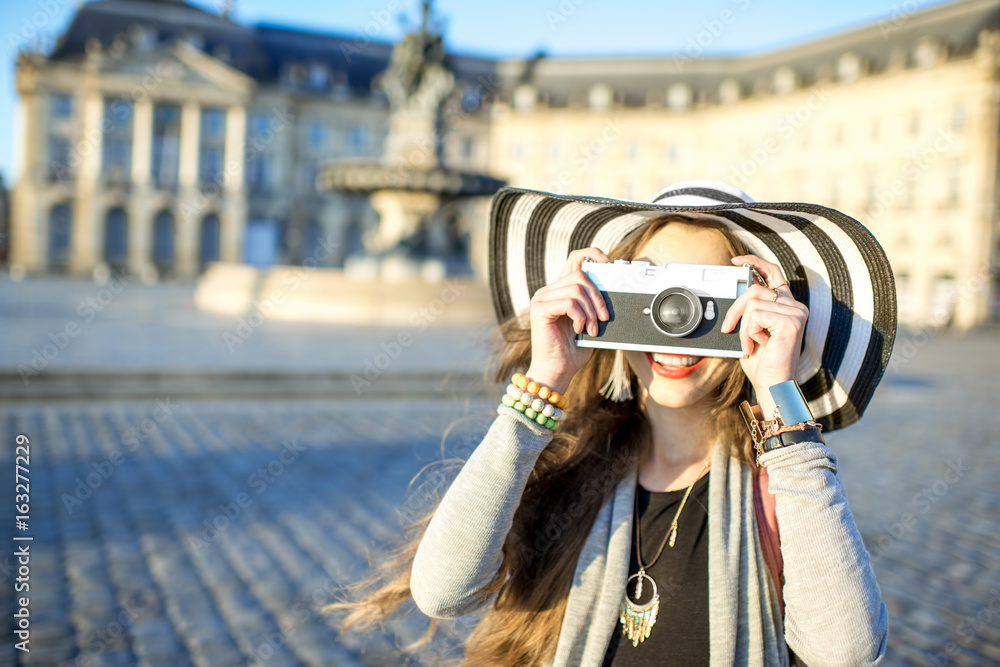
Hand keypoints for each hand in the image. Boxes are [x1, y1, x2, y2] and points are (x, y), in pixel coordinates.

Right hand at [525, 248, 611, 394]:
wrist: (557, 371)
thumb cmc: (572, 351)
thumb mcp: (589, 322)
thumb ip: (593, 305)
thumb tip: (611, 291)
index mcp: (559, 291)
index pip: (574, 260)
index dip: (591, 254)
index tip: (608, 262)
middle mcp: (548, 291)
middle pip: (580, 276)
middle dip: (598, 296)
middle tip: (604, 318)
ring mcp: (541, 299)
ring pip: (576, 289)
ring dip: (591, 311)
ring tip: (591, 329)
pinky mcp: (539, 310)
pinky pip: (569, 303)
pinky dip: (580, 317)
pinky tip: (579, 330)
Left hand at [720, 255, 808, 415]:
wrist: (772, 385)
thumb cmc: (761, 362)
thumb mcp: (750, 329)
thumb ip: (749, 309)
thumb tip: (737, 289)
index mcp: (787, 305)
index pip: (773, 272)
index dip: (755, 262)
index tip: (737, 261)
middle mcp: (796, 306)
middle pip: (755, 289)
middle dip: (736, 309)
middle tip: (728, 328)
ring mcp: (796, 313)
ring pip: (752, 303)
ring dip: (744, 327)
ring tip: (750, 343)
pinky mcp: (791, 322)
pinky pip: (755, 315)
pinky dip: (749, 332)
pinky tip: (758, 346)